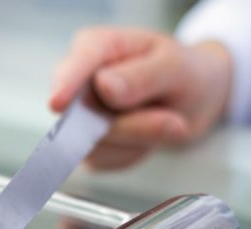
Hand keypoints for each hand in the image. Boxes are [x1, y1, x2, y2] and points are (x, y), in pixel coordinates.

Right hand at [49, 27, 232, 169]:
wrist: (192, 99)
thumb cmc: (182, 73)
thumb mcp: (176, 68)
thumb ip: (142, 76)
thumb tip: (104, 87)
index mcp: (96, 46)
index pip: (75, 65)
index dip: (66, 84)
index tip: (58, 104)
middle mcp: (79, 79)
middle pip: (83, 114)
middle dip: (130, 126)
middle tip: (175, 124)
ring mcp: (78, 114)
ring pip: (93, 143)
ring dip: (136, 141)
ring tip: (162, 120)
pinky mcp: (85, 144)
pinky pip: (102, 160)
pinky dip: (132, 154)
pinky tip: (146, 136)